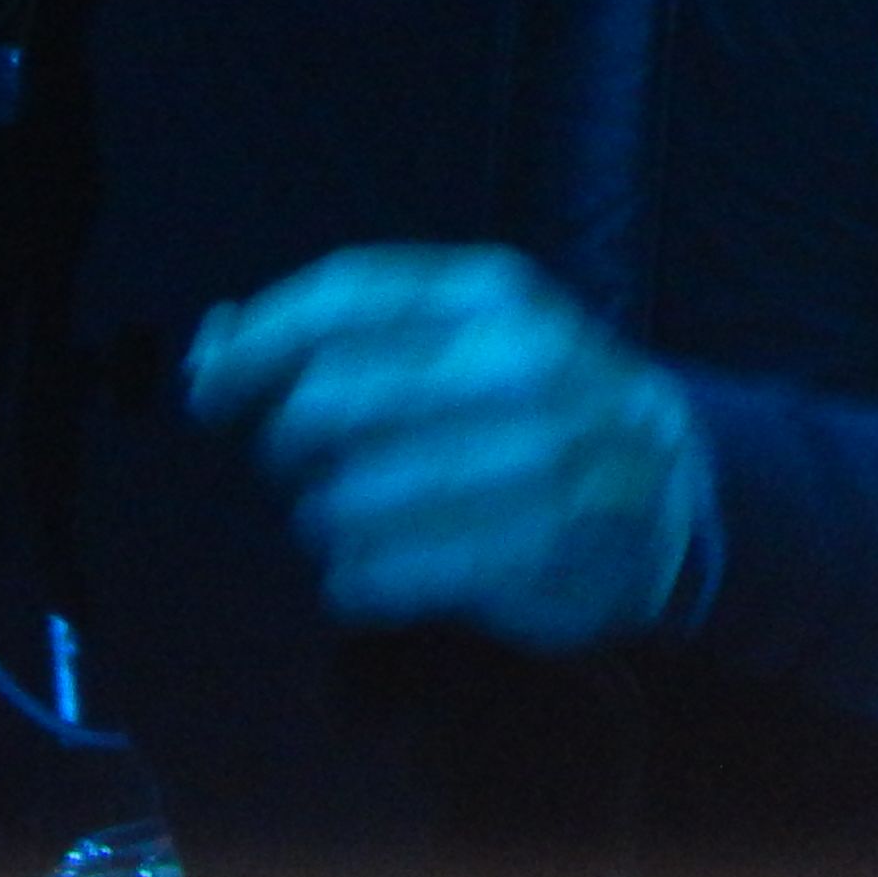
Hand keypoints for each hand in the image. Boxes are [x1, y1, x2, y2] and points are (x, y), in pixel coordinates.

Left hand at [188, 243, 713, 648]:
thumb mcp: (457, 338)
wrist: (667, 487)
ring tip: (356, 524)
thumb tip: (209, 342)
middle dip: (285, 450)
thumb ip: (338, 333)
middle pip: (322, 404)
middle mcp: (519, 363)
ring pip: (340, 503)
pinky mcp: (534, 550)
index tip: (209, 394)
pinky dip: (355, 582)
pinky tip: (379, 571)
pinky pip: (376, 576)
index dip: (255, 346)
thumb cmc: (532, 403)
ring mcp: (537, 458)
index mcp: (493, 294)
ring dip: (322, 525)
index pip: (341, 297)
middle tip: (308, 470)